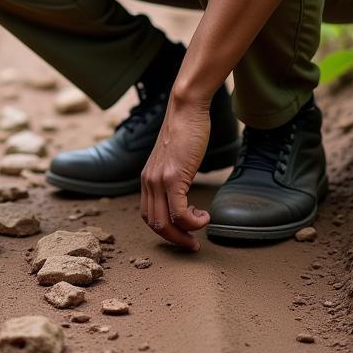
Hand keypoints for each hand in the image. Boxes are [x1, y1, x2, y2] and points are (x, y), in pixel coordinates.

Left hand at [140, 94, 212, 250]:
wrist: (186, 109)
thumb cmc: (185, 131)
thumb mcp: (174, 159)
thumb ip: (173, 176)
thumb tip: (183, 192)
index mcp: (147, 179)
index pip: (148, 215)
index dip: (166, 230)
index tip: (184, 234)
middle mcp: (148, 181)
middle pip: (154, 224)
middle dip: (174, 239)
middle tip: (193, 243)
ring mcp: (158, 180)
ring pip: (164, 223)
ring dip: (183, 234)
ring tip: (200, 230)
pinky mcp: (172, 177)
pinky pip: (179, 212)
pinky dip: (192, 222)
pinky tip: (204, 217)